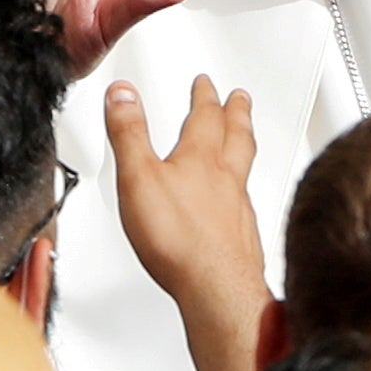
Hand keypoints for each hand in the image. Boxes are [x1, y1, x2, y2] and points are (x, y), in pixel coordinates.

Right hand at [106, 75, 270, 370]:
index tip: (205, 83)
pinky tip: (239, 199)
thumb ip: (129, 134)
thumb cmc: (179, 237)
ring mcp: (239, 208)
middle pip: (236, 135)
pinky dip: (243, 189)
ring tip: (244, 136)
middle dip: (235, 113)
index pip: (204, 116)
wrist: (216, 287)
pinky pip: (247, 201)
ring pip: (245, 166)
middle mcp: (226, 178)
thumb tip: (123, 93)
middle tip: (239, 98)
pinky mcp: (242, 237)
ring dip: (244, 145)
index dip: (204, 96)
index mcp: (200, 157)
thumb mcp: (138, 177)